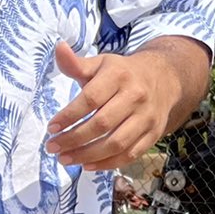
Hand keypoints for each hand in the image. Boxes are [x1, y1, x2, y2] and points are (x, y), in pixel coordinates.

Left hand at [46, 43, 189, 171]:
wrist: (163, 77)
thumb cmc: (121, 72)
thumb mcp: (100, 63)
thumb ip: (76, 63)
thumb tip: (58, 48)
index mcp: (118, 76)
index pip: (90, 99)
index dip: (69, 115)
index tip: (51, 127)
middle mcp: (136, 96)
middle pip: (102, 124)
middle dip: (74, 139)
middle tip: (52, 147)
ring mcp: (147, 117)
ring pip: (116, 143)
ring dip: (87, 155)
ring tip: (64, 159)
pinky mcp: (154, 133)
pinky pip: (130, 154)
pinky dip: (108, 163)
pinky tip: (87, 165)